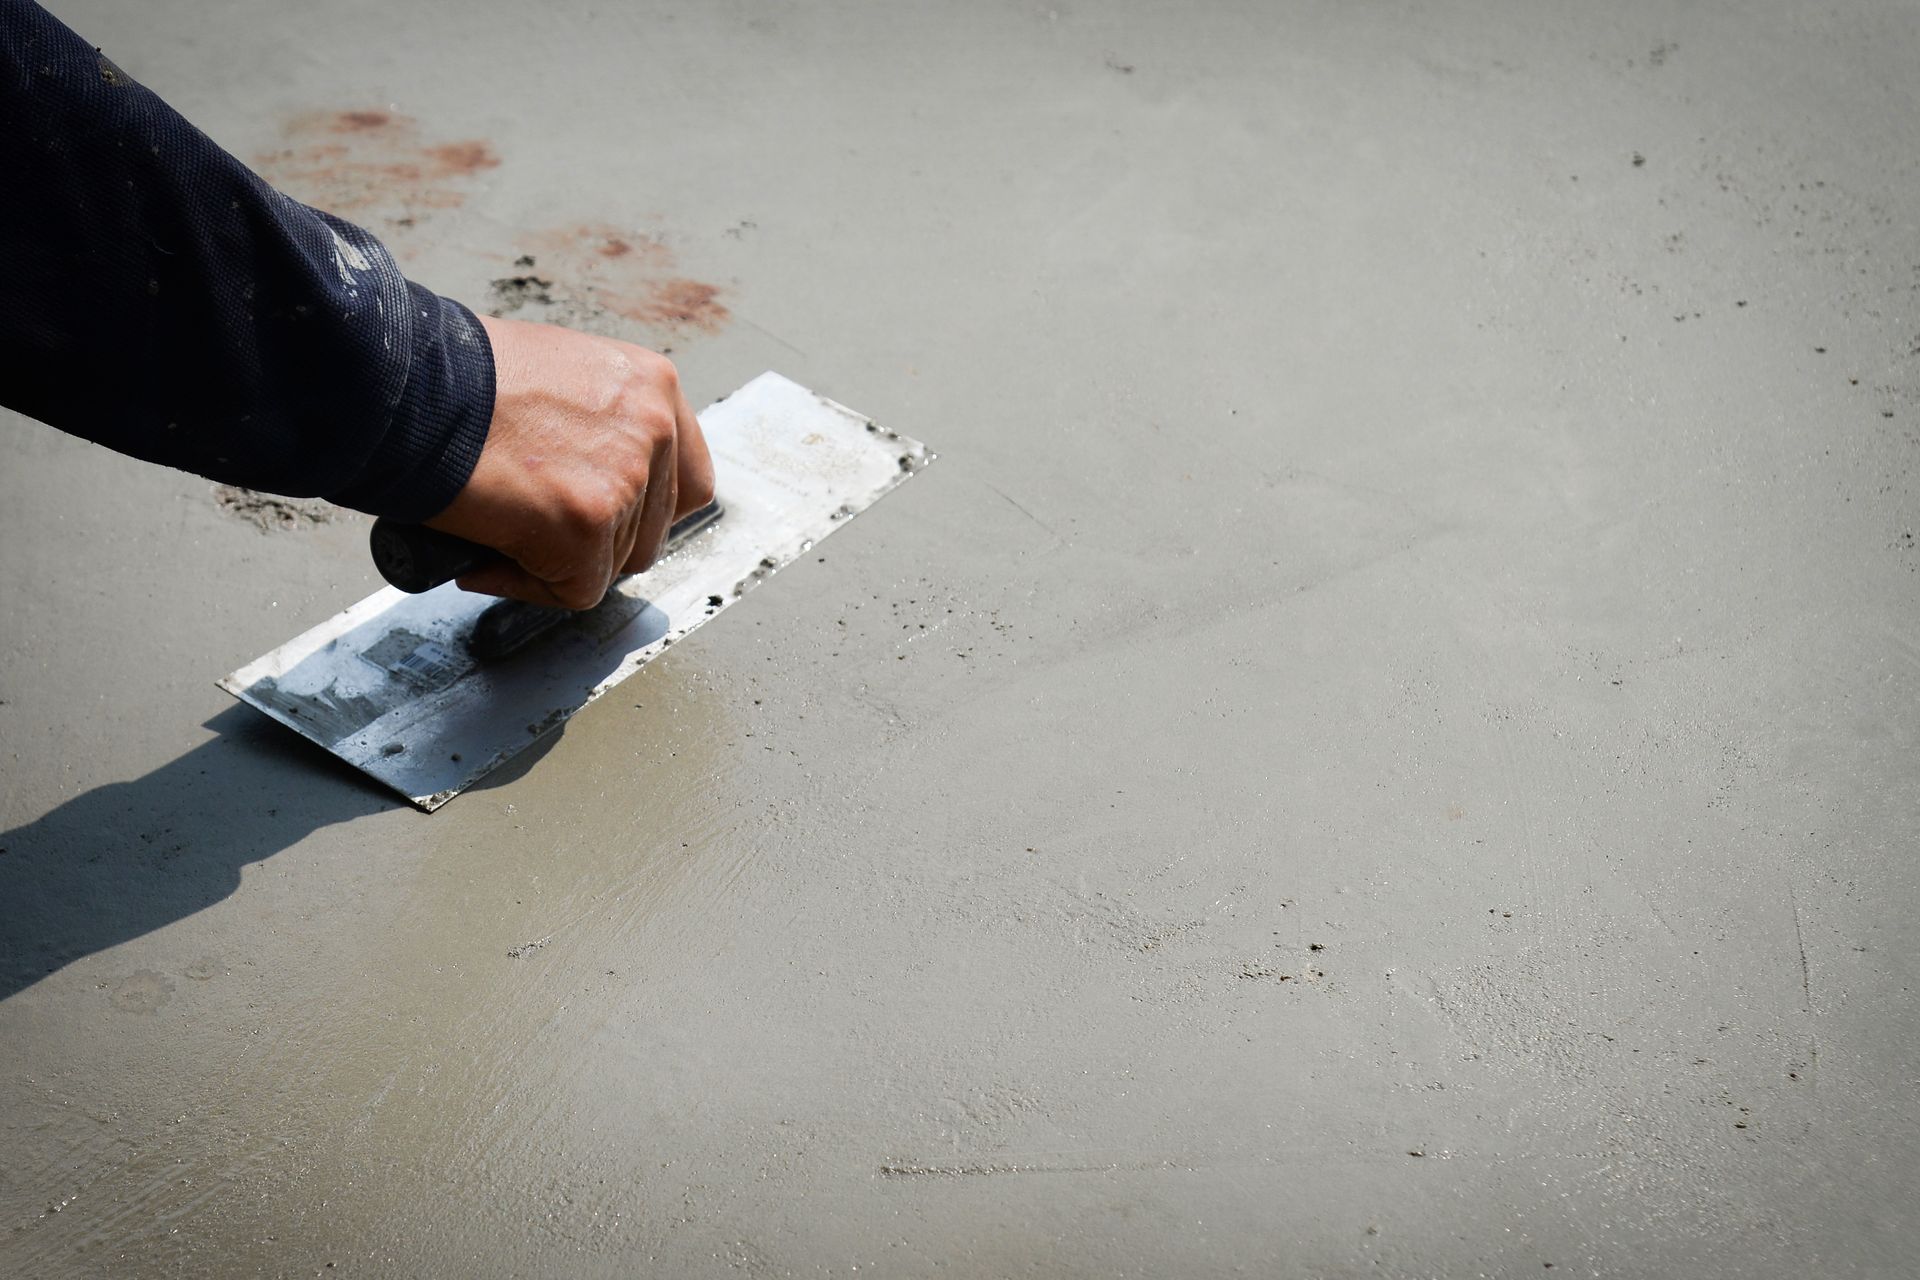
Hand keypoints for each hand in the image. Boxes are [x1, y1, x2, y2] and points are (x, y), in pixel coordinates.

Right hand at [426, 314, 715, 608]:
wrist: (401, 384)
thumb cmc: (454, 378)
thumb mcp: (556, 375)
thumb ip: (596, 424)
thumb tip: (593, 477)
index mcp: (650, 385)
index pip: (686, 479)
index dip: (646, 512)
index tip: (609, 518)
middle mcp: (652, 427)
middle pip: (652, 530)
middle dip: (597, 543)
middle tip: (536, 529)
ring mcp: (625, 478)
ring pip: (611, 563)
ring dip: (555, 563)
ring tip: (498, 529)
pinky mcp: (587, 524)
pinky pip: (574, 590)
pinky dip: (526, 585)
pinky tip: (484, 555)